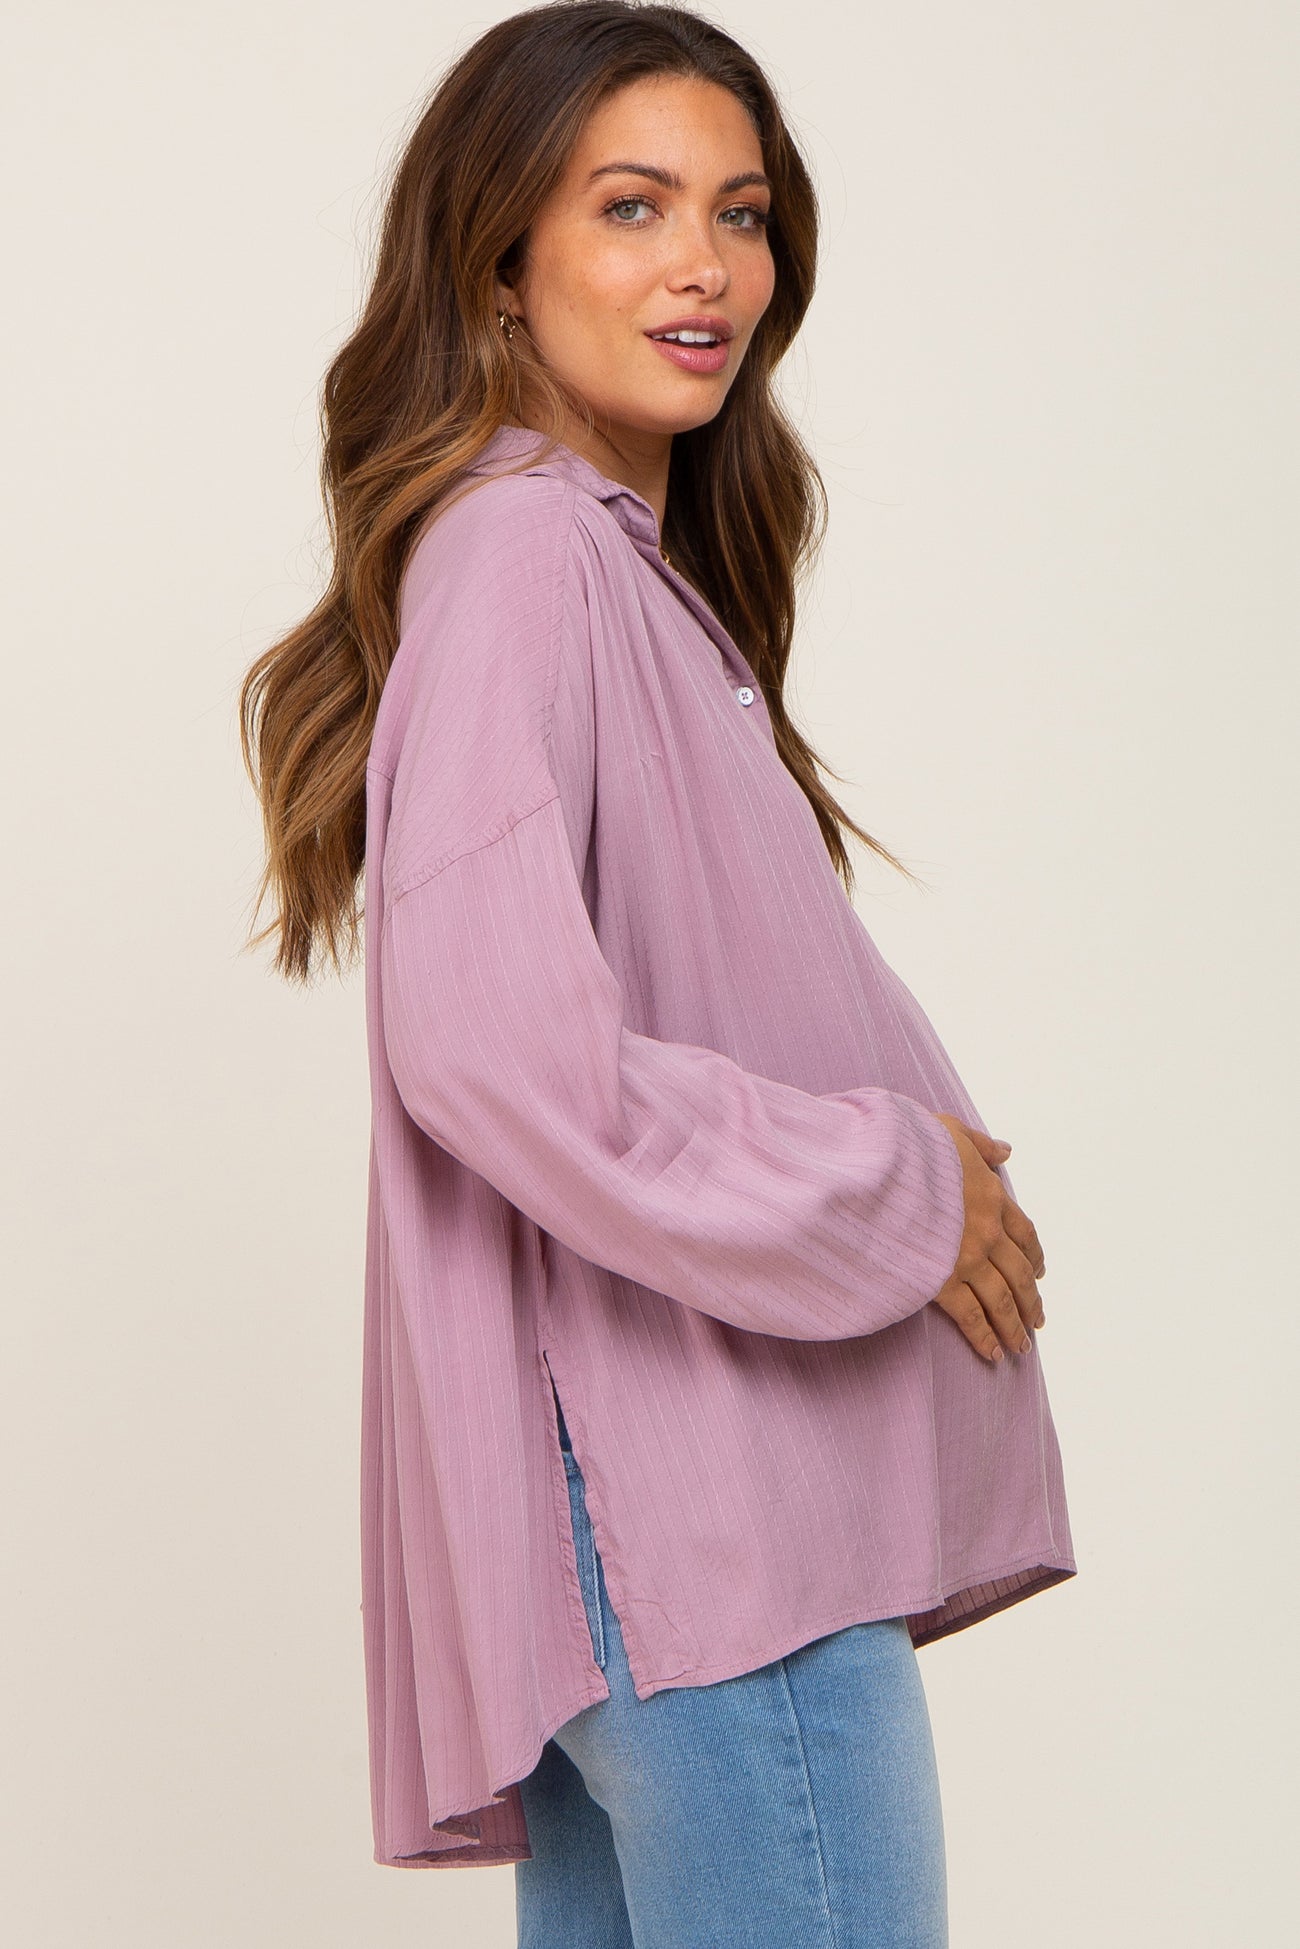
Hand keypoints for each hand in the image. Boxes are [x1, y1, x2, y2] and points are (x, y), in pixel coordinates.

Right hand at [928, 1114, 1045, 1363]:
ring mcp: (966, 1259)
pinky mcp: (941, 1281)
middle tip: (1037, 1320)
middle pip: (1020, 1273)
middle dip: (1031, 1299)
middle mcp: (987, 1232)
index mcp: (991, 1197)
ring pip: (1002, 1300)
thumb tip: (1006, 1152)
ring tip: (1022, 1346)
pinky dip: (984, 1337)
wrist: (881, 1171)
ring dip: (1015, 1325)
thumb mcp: (948, 1132)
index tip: (1039, 1272)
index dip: (1034, 1255)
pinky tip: (993, 1353)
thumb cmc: (908, 1147)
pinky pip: (971, 1316)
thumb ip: (978, 1145)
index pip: (1024, 1233)